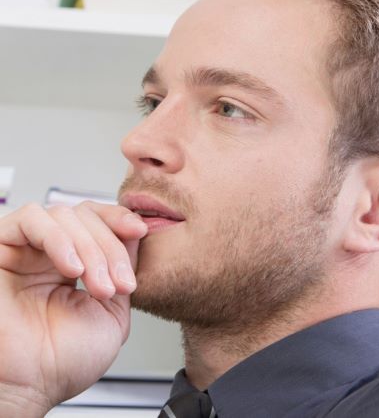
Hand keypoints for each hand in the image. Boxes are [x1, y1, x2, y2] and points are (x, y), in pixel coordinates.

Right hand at [0, 202, 147, 416]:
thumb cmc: (64, 361)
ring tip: (98, 286)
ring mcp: (24, 250)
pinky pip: (30, 219)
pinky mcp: (0, 249)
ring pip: (64, 215)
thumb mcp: (114, 311)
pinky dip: (59, 238)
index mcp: (74, 264)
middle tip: (116, 285)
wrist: (30, 388)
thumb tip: (135, 233)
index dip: (120, 219)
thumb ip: (122, 269)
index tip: (140, 231)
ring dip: (90, 247)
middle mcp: (47, 254)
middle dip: (110, 248)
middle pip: (86, 216)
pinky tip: (72, 268)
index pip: (98, 221)